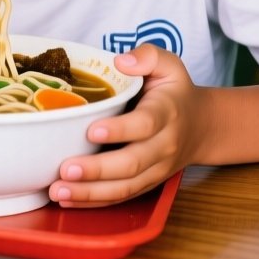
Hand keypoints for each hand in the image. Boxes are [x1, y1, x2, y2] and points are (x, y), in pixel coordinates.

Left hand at [50, 44, 203, 206]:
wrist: (201, 127)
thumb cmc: (174, 92)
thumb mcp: (169, 65)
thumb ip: (148, 56)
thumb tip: (121, 61)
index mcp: (166, 113)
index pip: (144, 124)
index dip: (119, 130)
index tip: (91, 130)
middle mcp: (163, 146)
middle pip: (132, 163)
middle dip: (97, 169)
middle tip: (65, 169)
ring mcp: (156, 169)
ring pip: (125, 187)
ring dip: (90, 192)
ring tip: (58, 190)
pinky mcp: (146, 184)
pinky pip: (121, 198)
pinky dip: (94, 202)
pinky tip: (68, 200)